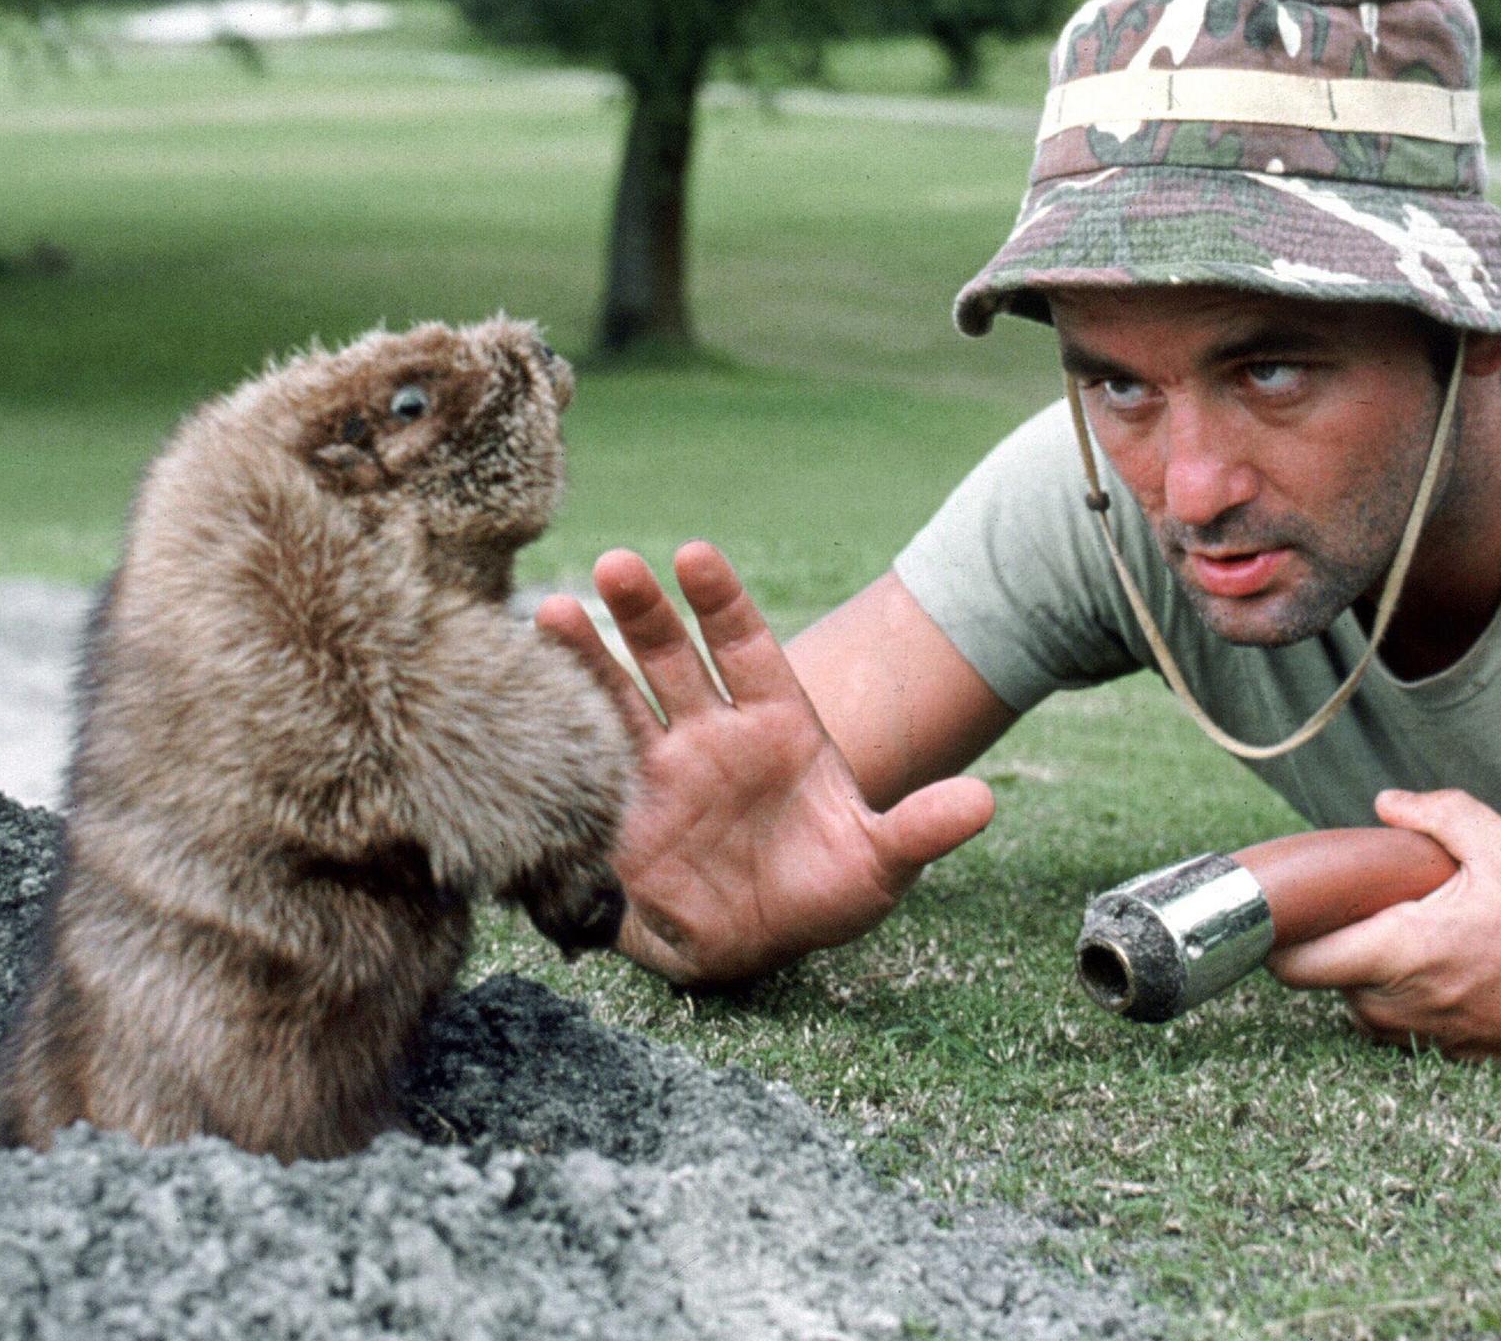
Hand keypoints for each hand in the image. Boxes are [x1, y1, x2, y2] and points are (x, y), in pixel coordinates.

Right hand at [535, 544, 993, 984]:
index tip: (694, 556)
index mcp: (777, 722)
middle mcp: (712, 730)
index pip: (747, 646)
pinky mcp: (617, 811)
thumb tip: (983, 801)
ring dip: (586, 655)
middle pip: (674, 655)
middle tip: (616, 566)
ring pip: (618, 696)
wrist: (758, 945)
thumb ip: (921, 829)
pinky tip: (517, 688)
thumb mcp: (880, 864)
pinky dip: (554, 727)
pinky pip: (583, 760)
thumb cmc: (822, 892)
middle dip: (646, 611)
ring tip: (550, 612)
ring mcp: (660, 765)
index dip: (720, 601)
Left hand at [1267, 790, 1500, 1068]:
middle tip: (1359, 902)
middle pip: (1317, 972)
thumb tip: (1388, 802)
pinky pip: (1387, 1014)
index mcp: (1399, 952)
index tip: (1287, 902)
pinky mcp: (1429, 1053)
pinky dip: (1394, 988)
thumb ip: (1446, 815)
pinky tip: (1435, 961)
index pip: (1293, 961)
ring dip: (1363, 963)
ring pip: (1350, 994)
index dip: (1273, 932)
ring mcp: (1409, 1035)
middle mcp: (1393, 1003)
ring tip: (1411, 928)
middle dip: (1326, 937)